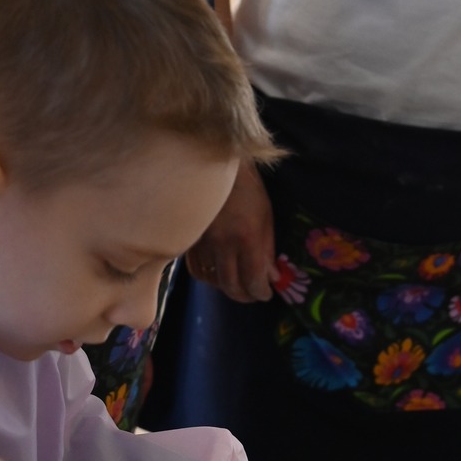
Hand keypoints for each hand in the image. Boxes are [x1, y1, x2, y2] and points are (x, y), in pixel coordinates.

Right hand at [186, 158, 276, 302]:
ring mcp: (202, 243)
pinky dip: (209, 277)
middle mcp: (222, 244)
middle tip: (253, 294)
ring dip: (226, 287)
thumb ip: (267, 249)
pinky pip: (197, 269)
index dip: (261, 292)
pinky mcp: (188, 239)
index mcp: (246, 237)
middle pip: (231, 287)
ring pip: (212, 281)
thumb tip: (271, 277)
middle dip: (245, 296)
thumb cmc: (247, 188)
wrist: (214, 165)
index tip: (266, 292)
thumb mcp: (266, 216)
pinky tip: (217, 273)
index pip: (253, 280)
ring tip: (237, 283)